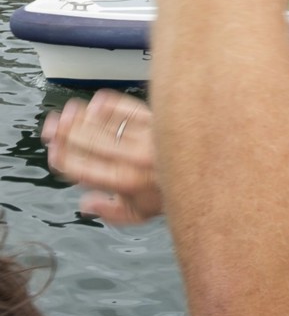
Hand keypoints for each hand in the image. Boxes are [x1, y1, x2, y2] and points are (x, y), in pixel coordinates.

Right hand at [42, 89, 162, 224]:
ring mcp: (149, 137)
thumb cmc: (174, 193)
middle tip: (52, 126)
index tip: (53, 151)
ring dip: (83, 117)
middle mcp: (136, 159)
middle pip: (91, 142)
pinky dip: (111, 104)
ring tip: (68, 112)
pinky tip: (97, 102)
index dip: (63, 158)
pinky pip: (131, 108)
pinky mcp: (160, 121)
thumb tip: (85, 204)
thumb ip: (111, 212)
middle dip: (66, 134)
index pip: (84, 169)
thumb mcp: (141, 213)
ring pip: (107, 124)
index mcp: (126, 182)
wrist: (210, 174)